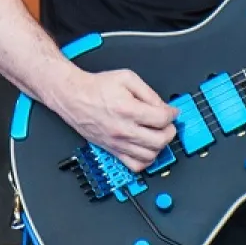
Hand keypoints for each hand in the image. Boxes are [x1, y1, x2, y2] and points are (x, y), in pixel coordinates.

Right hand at [51, 68, 179, 171]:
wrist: (73, 97)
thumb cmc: (97, 87)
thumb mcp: (127, 78)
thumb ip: (149, 92)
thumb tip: (163, 107)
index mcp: (127, 109)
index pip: (161, 119)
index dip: (172, 114)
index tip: (172, 111)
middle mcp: (123, 129)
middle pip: (159, 140)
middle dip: (170, 131)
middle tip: (168, 124)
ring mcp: (117, 143)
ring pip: (150, 156)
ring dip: (160, 146)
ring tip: (158, 135)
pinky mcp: (112, 150)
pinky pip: (135, 166)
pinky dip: (146, 160)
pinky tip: (147, 149)